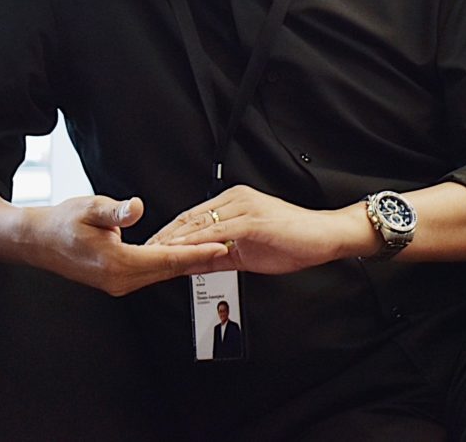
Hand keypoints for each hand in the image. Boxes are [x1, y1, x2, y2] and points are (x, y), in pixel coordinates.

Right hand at [23, 194, 232, 296]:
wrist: (36, 241)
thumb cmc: (61, 222)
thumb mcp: (89, 208)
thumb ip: (115, 212)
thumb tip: (135, 208)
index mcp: (117, 263)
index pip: (168, 258)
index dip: (198, 251)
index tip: (223, 246)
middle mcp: (120, 279)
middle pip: (170, 269)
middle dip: (201, 259)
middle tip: (231, 247)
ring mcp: (117, 283)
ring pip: (162, 273)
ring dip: (187, 262)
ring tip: (215, 250)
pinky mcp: (116, 280)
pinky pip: (151, 273)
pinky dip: (169, 264)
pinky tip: (184, 255)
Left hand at [146, 185, 374, 274]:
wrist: (325, 238)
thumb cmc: (293, 242)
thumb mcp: (247, 253)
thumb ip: (219, 255)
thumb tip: (192, 265)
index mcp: (235, 202)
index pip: (192, 217)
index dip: (168, 234)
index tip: (149, 249)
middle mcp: (237, 199)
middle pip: (190, 218)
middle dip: (164, 237)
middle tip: (141, 254)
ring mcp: (245, 207)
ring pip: (200, 224)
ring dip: (174, 241)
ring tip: (154, 255)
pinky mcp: (253, 220)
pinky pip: (218, 233)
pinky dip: (198, 244)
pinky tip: (183, 253)